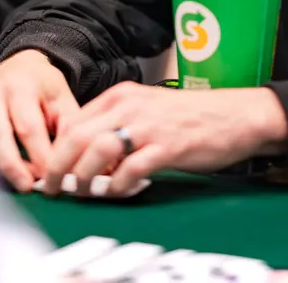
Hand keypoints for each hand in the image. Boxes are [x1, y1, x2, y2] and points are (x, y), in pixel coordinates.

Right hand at [0, 50, 80, 191]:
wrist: (18, 68)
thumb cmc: (44, 87)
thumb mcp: (63, 97)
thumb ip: (67, 126)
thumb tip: (68, 161)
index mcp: (21, 85)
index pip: (28, 126)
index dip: (40, 155)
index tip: (53, 176)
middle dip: (13, 166)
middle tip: (28, 188)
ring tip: (21, 184)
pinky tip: (4, 179)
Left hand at [40, 82, 287, 197]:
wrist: (236, 116)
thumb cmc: (192, 116)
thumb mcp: (147, 109)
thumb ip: (118, 124)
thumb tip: (86, 153)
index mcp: (122, 95)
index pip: (74, 121)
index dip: (56, 149)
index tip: (51, 170)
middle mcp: (130, 106)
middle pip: (77, 135)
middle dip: (58, 166)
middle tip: (52, 187)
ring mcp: (149, 126)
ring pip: (97, 151)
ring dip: (83, 177)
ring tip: (82, 192)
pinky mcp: (167, 147)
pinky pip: (130, 169)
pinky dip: (117, 185)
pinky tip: (118, 191)